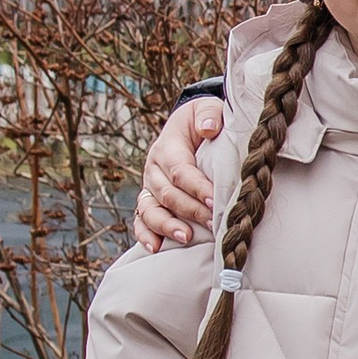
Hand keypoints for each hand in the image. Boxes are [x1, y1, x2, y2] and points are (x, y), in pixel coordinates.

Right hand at [134, 99, 223, 252]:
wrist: (187, 128)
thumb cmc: (202, 121)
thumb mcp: (206, 110)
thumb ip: (209, 114)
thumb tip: (210, 127)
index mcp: (168, 147)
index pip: (181, 170)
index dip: (197, 187)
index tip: (216, 201)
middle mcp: (154, 169)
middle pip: (167, 193)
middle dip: (190, 210)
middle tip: (213, 223)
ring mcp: (149, 187)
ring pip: (150, 209)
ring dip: (166, 225)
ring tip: (185, 237)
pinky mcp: (149, 201)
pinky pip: (141, 220)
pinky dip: (146, 235)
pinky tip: (156, 248)